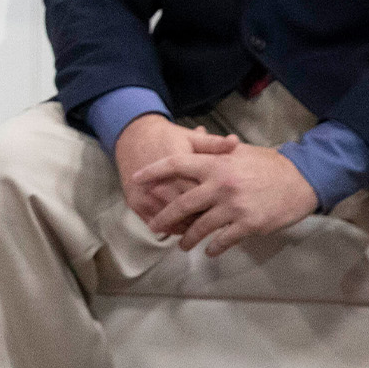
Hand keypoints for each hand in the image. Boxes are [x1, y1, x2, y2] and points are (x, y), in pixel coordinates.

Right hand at [113, 113, 232, 218]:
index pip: (201, 193)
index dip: (217, 202)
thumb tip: (235, 141)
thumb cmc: (166, 138)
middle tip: (222, 221)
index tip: (229, 206)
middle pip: (189, 211)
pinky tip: (187, 227)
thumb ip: (214, 144)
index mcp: (176, 167)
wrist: (133, 138)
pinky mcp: (136, 205)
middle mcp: (160, 184)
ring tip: (206, 227)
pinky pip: (160, 225)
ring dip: (191, 228)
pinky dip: (175, 229)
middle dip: (206, 218)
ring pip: (174, 223)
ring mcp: (147, 197)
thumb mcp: (190, 138)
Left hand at [131, 138, 319, 255]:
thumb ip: (214, 150)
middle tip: (154, 226)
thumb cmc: (268, 165)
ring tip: (182, 245)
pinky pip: (222, 240)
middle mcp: (220, 185)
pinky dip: (213, 247)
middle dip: (164, 217)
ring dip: (187, 238)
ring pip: (200, 227)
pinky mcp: (248, 224)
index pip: (176, 164)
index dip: (153, 172)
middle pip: (182, 204)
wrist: (302, 180)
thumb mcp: (239, 152)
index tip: (136, 179)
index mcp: (216, 164)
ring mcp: (234, 207)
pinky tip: (208, 250)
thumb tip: (192, 137)